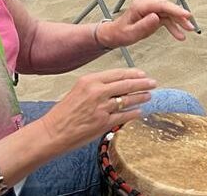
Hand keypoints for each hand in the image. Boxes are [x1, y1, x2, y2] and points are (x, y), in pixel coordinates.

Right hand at [42, 69, 156, 150]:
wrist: (53, 132)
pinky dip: (134, 113)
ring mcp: (102, 107)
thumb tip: (117, 84)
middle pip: (126, 85)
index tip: (142, 74)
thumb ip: (97, 85)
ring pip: (128, 100)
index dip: (133, 74)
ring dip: (141, 97)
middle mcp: (97, 91)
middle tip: (153, 83)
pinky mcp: (104, 122)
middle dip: (143, 83)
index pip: (118, 73)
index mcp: (90, 80)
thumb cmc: (63, 113)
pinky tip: (139, 112)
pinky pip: (125, 116)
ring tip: (149, 96)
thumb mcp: (78, 90)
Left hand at [97, 0, 195, 48]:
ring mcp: (151, 9)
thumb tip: (156, 17)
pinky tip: (179, 34)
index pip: (162, 5)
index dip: (176, 10)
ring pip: (169, 13)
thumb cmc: (120, 33)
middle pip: (168, 7)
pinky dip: (174, 26)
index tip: (186, 15)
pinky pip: (167, 19)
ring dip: (179, 22)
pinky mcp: (154, 15)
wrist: (115, 34)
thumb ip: (144, 25)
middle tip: (190, 25)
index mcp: (141, 6)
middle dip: (181, 16)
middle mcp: (147, 4)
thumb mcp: (131, 33)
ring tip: (188, 30)